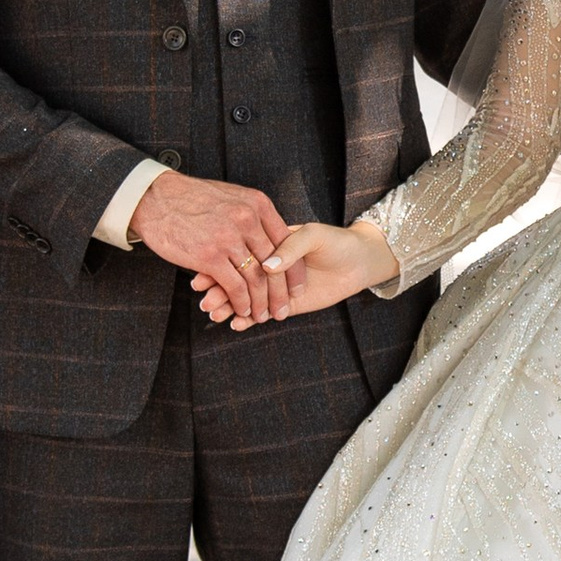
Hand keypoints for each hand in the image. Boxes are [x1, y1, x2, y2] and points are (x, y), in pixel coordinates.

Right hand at [130, 168, 289, 323]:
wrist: (156, 198)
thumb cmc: (192, 199)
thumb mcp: (231, 197)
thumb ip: (253, 215)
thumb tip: (269, 236)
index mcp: (257, 204)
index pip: (286, 242)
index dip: (294, 269)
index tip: (298, 287)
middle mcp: (247, 220)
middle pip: (274, 264)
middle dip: (281, 292)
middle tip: (284, 309)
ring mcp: (228, 239)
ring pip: (256, 279)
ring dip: (262, 303)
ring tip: (265, 316)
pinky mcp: (209, 257)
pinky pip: (235, 287)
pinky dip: (242, 303)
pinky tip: (243, 311)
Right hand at [199, 218, 394, 327]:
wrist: (358, 262)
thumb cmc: (336, 242)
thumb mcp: (313, 235)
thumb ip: (290, 248)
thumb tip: (267, 265)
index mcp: (267, 244)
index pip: (238, 256)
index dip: (219, 265)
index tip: (202, 275)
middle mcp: (267, 266)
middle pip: (236, 279)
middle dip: (218, 291)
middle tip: (204, 300)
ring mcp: (273, 287)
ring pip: (245, 299)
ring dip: (229, 307)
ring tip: (215, 314)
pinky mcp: (284, 305)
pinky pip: (261, 314)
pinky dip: (248, 321)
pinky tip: (236, 324)